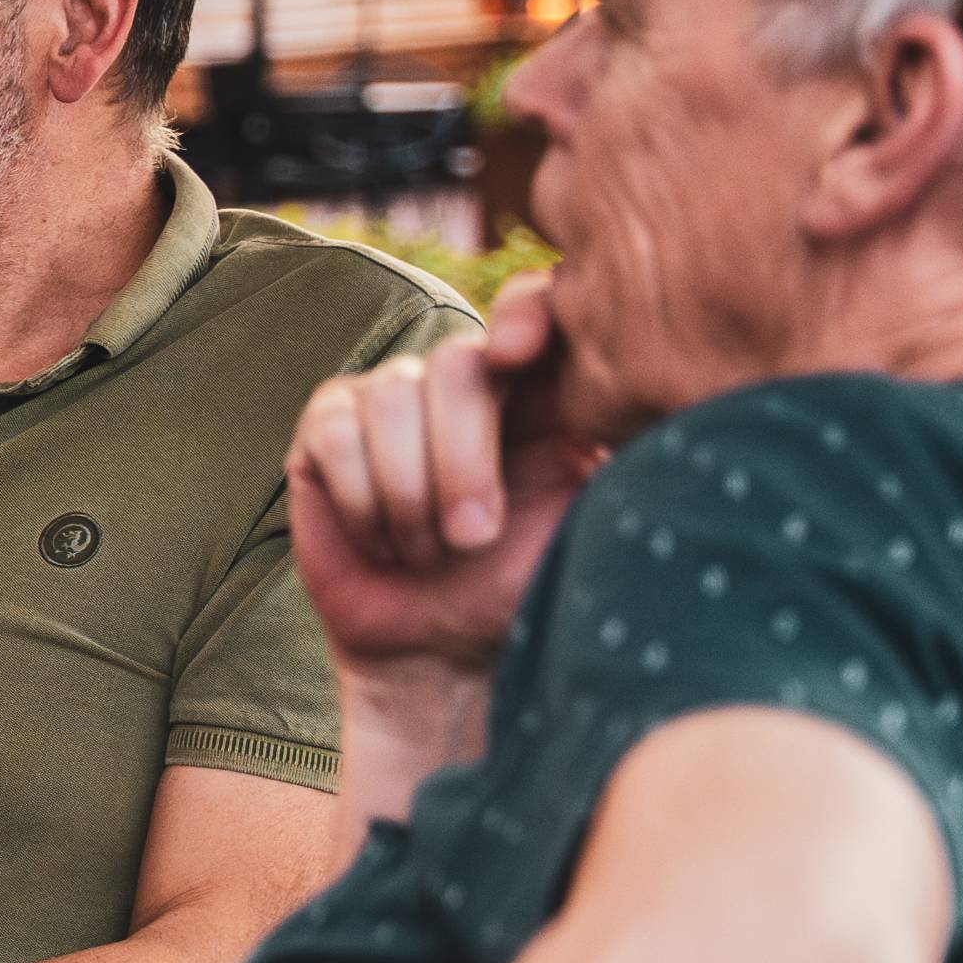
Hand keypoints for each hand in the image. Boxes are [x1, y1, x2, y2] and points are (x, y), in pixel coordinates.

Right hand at [285, 278, 602, 696]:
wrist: (435, 651)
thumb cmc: (519, 591)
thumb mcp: (587, 520)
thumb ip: (610, 452)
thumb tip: (632, 384)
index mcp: (541, 394)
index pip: (535, 311)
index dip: (525, 315)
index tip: (518, 354)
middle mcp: (466, 385)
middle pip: (457, 364)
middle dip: (461, 460)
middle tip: (472, 540)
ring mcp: (392, 400)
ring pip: (391, 395)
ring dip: (408, 492)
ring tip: (425, 553)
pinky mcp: (329, 428)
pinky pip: (335, 428)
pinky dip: (359, 495)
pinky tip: (378, 537)